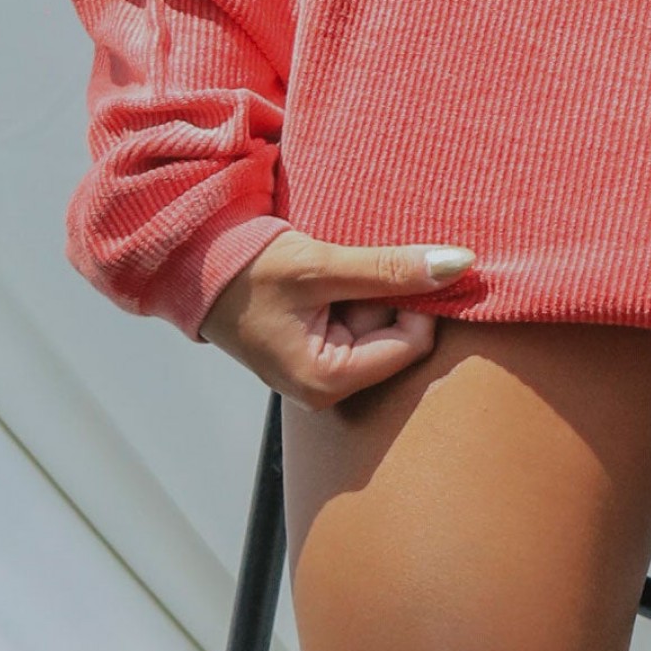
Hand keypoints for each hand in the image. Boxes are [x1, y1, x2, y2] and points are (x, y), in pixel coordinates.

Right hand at [201, 229, 474, 406]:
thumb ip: (390, 268)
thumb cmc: (245, 270)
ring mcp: (322, 371)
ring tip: (329, 272)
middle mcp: (327, 388)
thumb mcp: (320, 266)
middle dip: (386, 296)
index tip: (390, 262)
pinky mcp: (317, 350)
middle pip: (399, 336)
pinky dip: (353, 294)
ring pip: (381, 325)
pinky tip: (325, 280)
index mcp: (327, 382)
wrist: (191, 263)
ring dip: (369, 292)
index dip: (414, 299)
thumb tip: (459, 265)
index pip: (413, 342)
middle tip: (346, 268)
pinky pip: (359, 321)